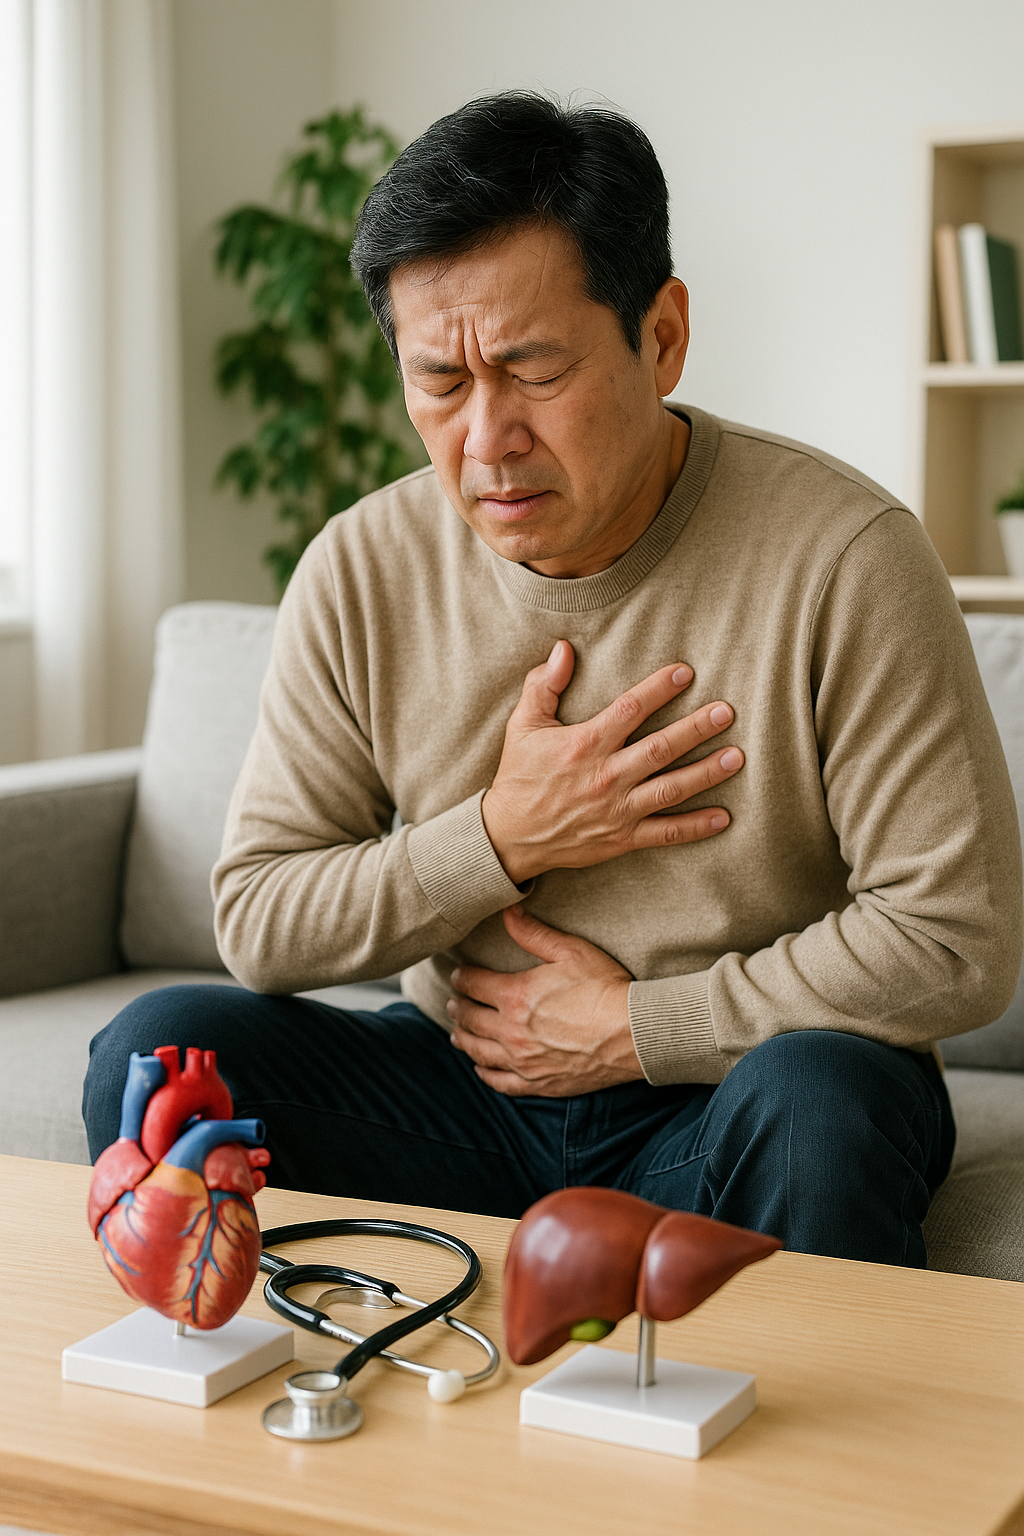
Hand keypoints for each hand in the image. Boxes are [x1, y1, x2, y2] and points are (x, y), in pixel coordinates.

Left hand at [446, 904, 643, 1096]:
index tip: (458, 975)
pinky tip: (480, 1067)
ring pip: (478, 1051)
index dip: (462, 978)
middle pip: (470, 1018)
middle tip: (453, 1002)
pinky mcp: (538, 1083)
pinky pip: (500, 1082)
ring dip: (463, 1038)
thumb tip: (508, 911)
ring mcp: (523, 1061)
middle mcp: (511, 1031)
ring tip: (456, 1033)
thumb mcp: (570, 951)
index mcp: (515, 995)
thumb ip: (533, 933)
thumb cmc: (605, 988)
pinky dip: (485, 1073)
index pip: (474, 985)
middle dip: (458, 1007)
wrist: (634, 1033)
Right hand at [481, 641, 742, 884]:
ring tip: (736, 757)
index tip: (685, 672)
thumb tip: (562, 649)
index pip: (630, 709)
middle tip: (727, 712)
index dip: (659, 689)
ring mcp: (616, 810)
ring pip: (669, 789)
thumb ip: (543, 685)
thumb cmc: (518, 776)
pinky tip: (724, 816)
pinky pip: (665, 833)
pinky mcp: (621, 838)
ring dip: (705, 773)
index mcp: (584, 744)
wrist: (509, 837)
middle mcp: (605, 777)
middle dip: (696, 729)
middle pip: (660, 749)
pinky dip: (695, 827)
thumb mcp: (522, 725)